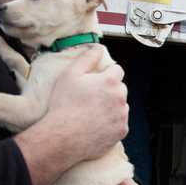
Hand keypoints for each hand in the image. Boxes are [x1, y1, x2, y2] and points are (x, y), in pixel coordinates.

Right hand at [46, 47, 128, 162]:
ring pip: (121, 106)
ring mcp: (123, 115)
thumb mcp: (70, 75)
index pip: (117, 70)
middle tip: (91, 98)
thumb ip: (87, 58)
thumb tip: (98, 48)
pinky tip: (96, 124)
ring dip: (112, 107)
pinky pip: (119, 123)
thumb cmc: (64, 104)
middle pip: (120, 88)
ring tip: (91, 113)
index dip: (106, 74)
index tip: (95, 81)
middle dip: (109, 90)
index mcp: (110, 81)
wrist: (62, 136)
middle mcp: (121, 97)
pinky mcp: (122, 131)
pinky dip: (111, 123)